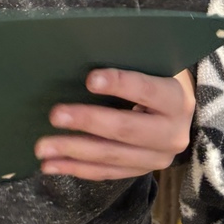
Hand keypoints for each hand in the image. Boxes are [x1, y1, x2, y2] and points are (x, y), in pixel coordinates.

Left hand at [35, 68, 194, 181]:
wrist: (180, 113)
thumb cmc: (157, 76)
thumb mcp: (153, 64)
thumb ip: (128, 60)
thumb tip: (83, 50)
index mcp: (176, 99)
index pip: (146, 89)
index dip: (119, 83)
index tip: (89, 79)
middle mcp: (171, 134)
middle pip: (125, 129)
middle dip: (87, 122)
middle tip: (55, 115)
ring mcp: (156, 158)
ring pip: (111, 156)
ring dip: (73, 151)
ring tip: (42, 148)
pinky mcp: (141, 171)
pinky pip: (106, 173)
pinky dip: (76, 168)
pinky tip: (51, 165)